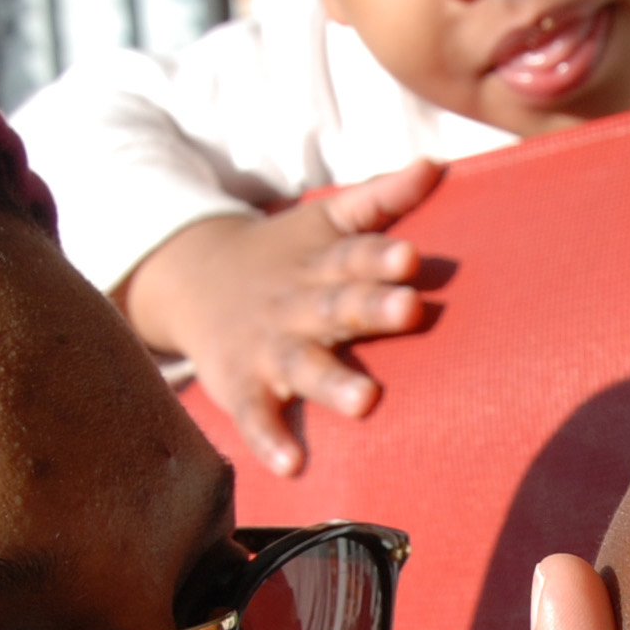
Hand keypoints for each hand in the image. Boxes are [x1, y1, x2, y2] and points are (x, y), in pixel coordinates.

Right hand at [117, 159, 445, 474]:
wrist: (193, 280)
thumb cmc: (284, 256)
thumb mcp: (324, 219)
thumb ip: (380, 197)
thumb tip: (435, 164)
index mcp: (323, 263)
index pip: (356, 254)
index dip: (382, 256)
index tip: (411, 258)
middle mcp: (298, 304)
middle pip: (338, 304)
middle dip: (372, 306)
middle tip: (409, 308)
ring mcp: (268, 347)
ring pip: (302, 364)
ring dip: (332, 381)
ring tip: (367, 400)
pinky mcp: (242, 386)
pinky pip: (255, 415)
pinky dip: (270, 440)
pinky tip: (293, 465)